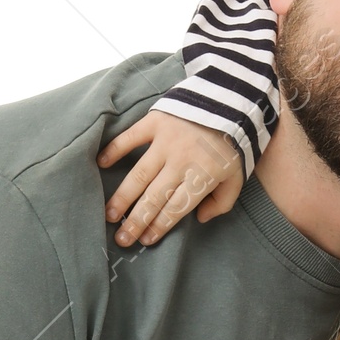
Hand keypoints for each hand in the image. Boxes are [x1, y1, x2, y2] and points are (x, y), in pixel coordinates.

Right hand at [99, 113, 244, 246]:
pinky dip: (115, 149)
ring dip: (123, 197)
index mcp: (202, 177)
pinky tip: (101, 164)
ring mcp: (166, 141)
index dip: (159, 226)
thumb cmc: (233, 143)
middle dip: (136, 221)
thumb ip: (222, 201)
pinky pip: (131, 137)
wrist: (233, 99)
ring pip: (139, 175)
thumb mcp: (237, 176)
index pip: (175, 209)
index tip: (145, 241)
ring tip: (110, 215)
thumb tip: (200, 218)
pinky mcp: (156, 121)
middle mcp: (181, 161)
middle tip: (121, 240)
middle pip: (154, 198)